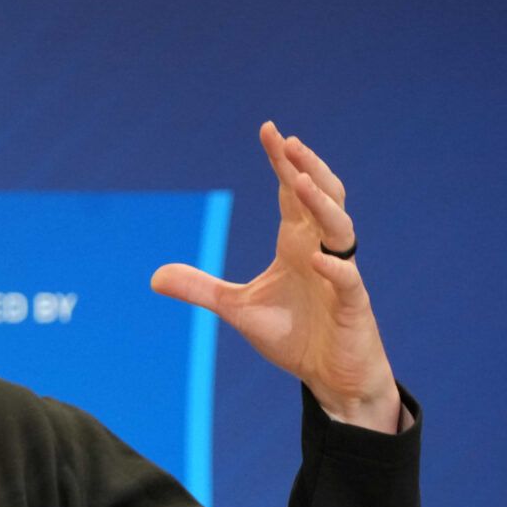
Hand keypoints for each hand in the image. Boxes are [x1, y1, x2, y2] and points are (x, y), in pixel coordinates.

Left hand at [150, 123, 401, 431]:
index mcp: (296, 244)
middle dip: (306, 168)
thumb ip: (201, 289)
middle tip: (288, 141)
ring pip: (340, 228)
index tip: (269, 130)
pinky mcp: (353, 307)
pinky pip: (349, 281)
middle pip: (320, 197)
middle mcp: (321, 251)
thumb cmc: (295, 336)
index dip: (283, 162)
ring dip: (322, 204)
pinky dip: (335, 269)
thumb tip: (153, 277)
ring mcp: (340, 276)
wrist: (331, 376)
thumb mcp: (238, 310)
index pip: (291, 194)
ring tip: (300, 181)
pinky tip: (316, 259)